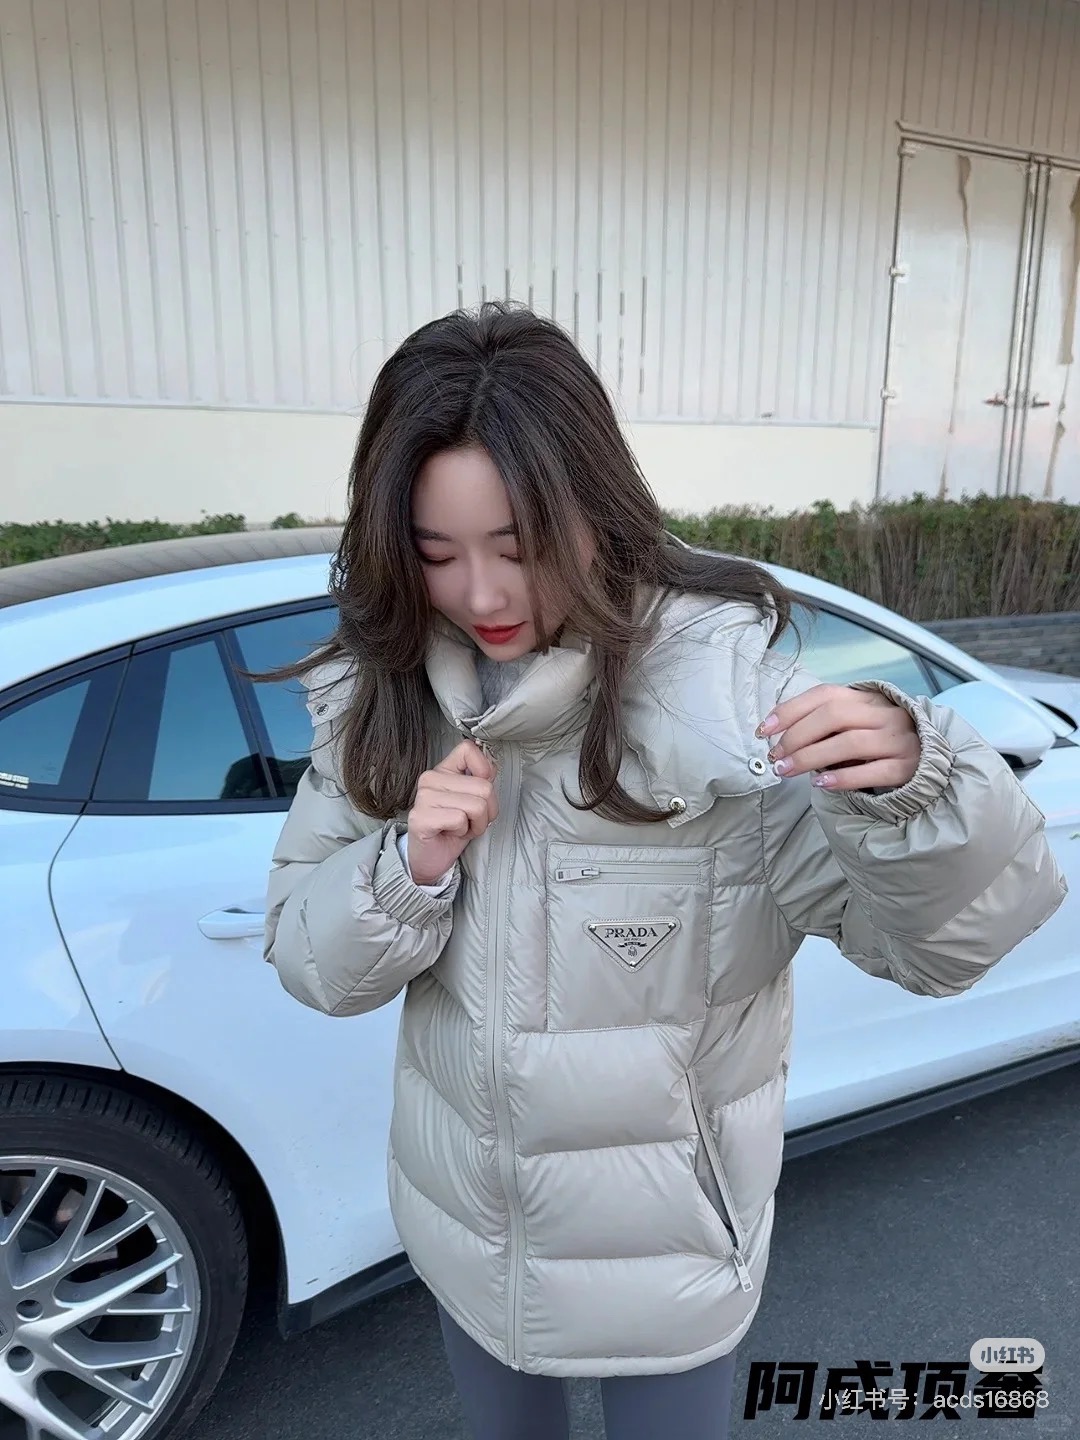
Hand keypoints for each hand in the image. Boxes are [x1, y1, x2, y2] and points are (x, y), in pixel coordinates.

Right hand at [406, 740, 498, 884]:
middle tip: (471, 821)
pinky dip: (464, 831)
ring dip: (477, 824)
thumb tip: (491, 767)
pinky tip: (451, 833)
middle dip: (487, 811)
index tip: (480, 792)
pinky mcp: (421, 818)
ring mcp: (423, 798)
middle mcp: (430, 779)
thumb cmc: (453, 829)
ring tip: (462, 828)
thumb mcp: (472, 800)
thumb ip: (480, 780)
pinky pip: (460, 819)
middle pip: (484, 786)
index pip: (468, 749)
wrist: (431, 859)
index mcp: (443, 770)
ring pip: (476, 805)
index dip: (485, 771)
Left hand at [756, 685, 920, 791]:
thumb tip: (779, 736)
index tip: (765, 729)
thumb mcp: (855, 725)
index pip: (825, 695)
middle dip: (797, 736)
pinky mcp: (907, 768)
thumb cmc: (879, 743)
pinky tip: (821, 783)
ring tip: (787, 770)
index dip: (791, 710)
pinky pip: (872, 772)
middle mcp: (885, 714)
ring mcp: (899, 740)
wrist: (931, 763)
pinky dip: (842, 777)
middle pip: (834, 716)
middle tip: (776, 756)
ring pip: (850, 743)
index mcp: (868, 698)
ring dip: (811, 757)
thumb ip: (826, 724)